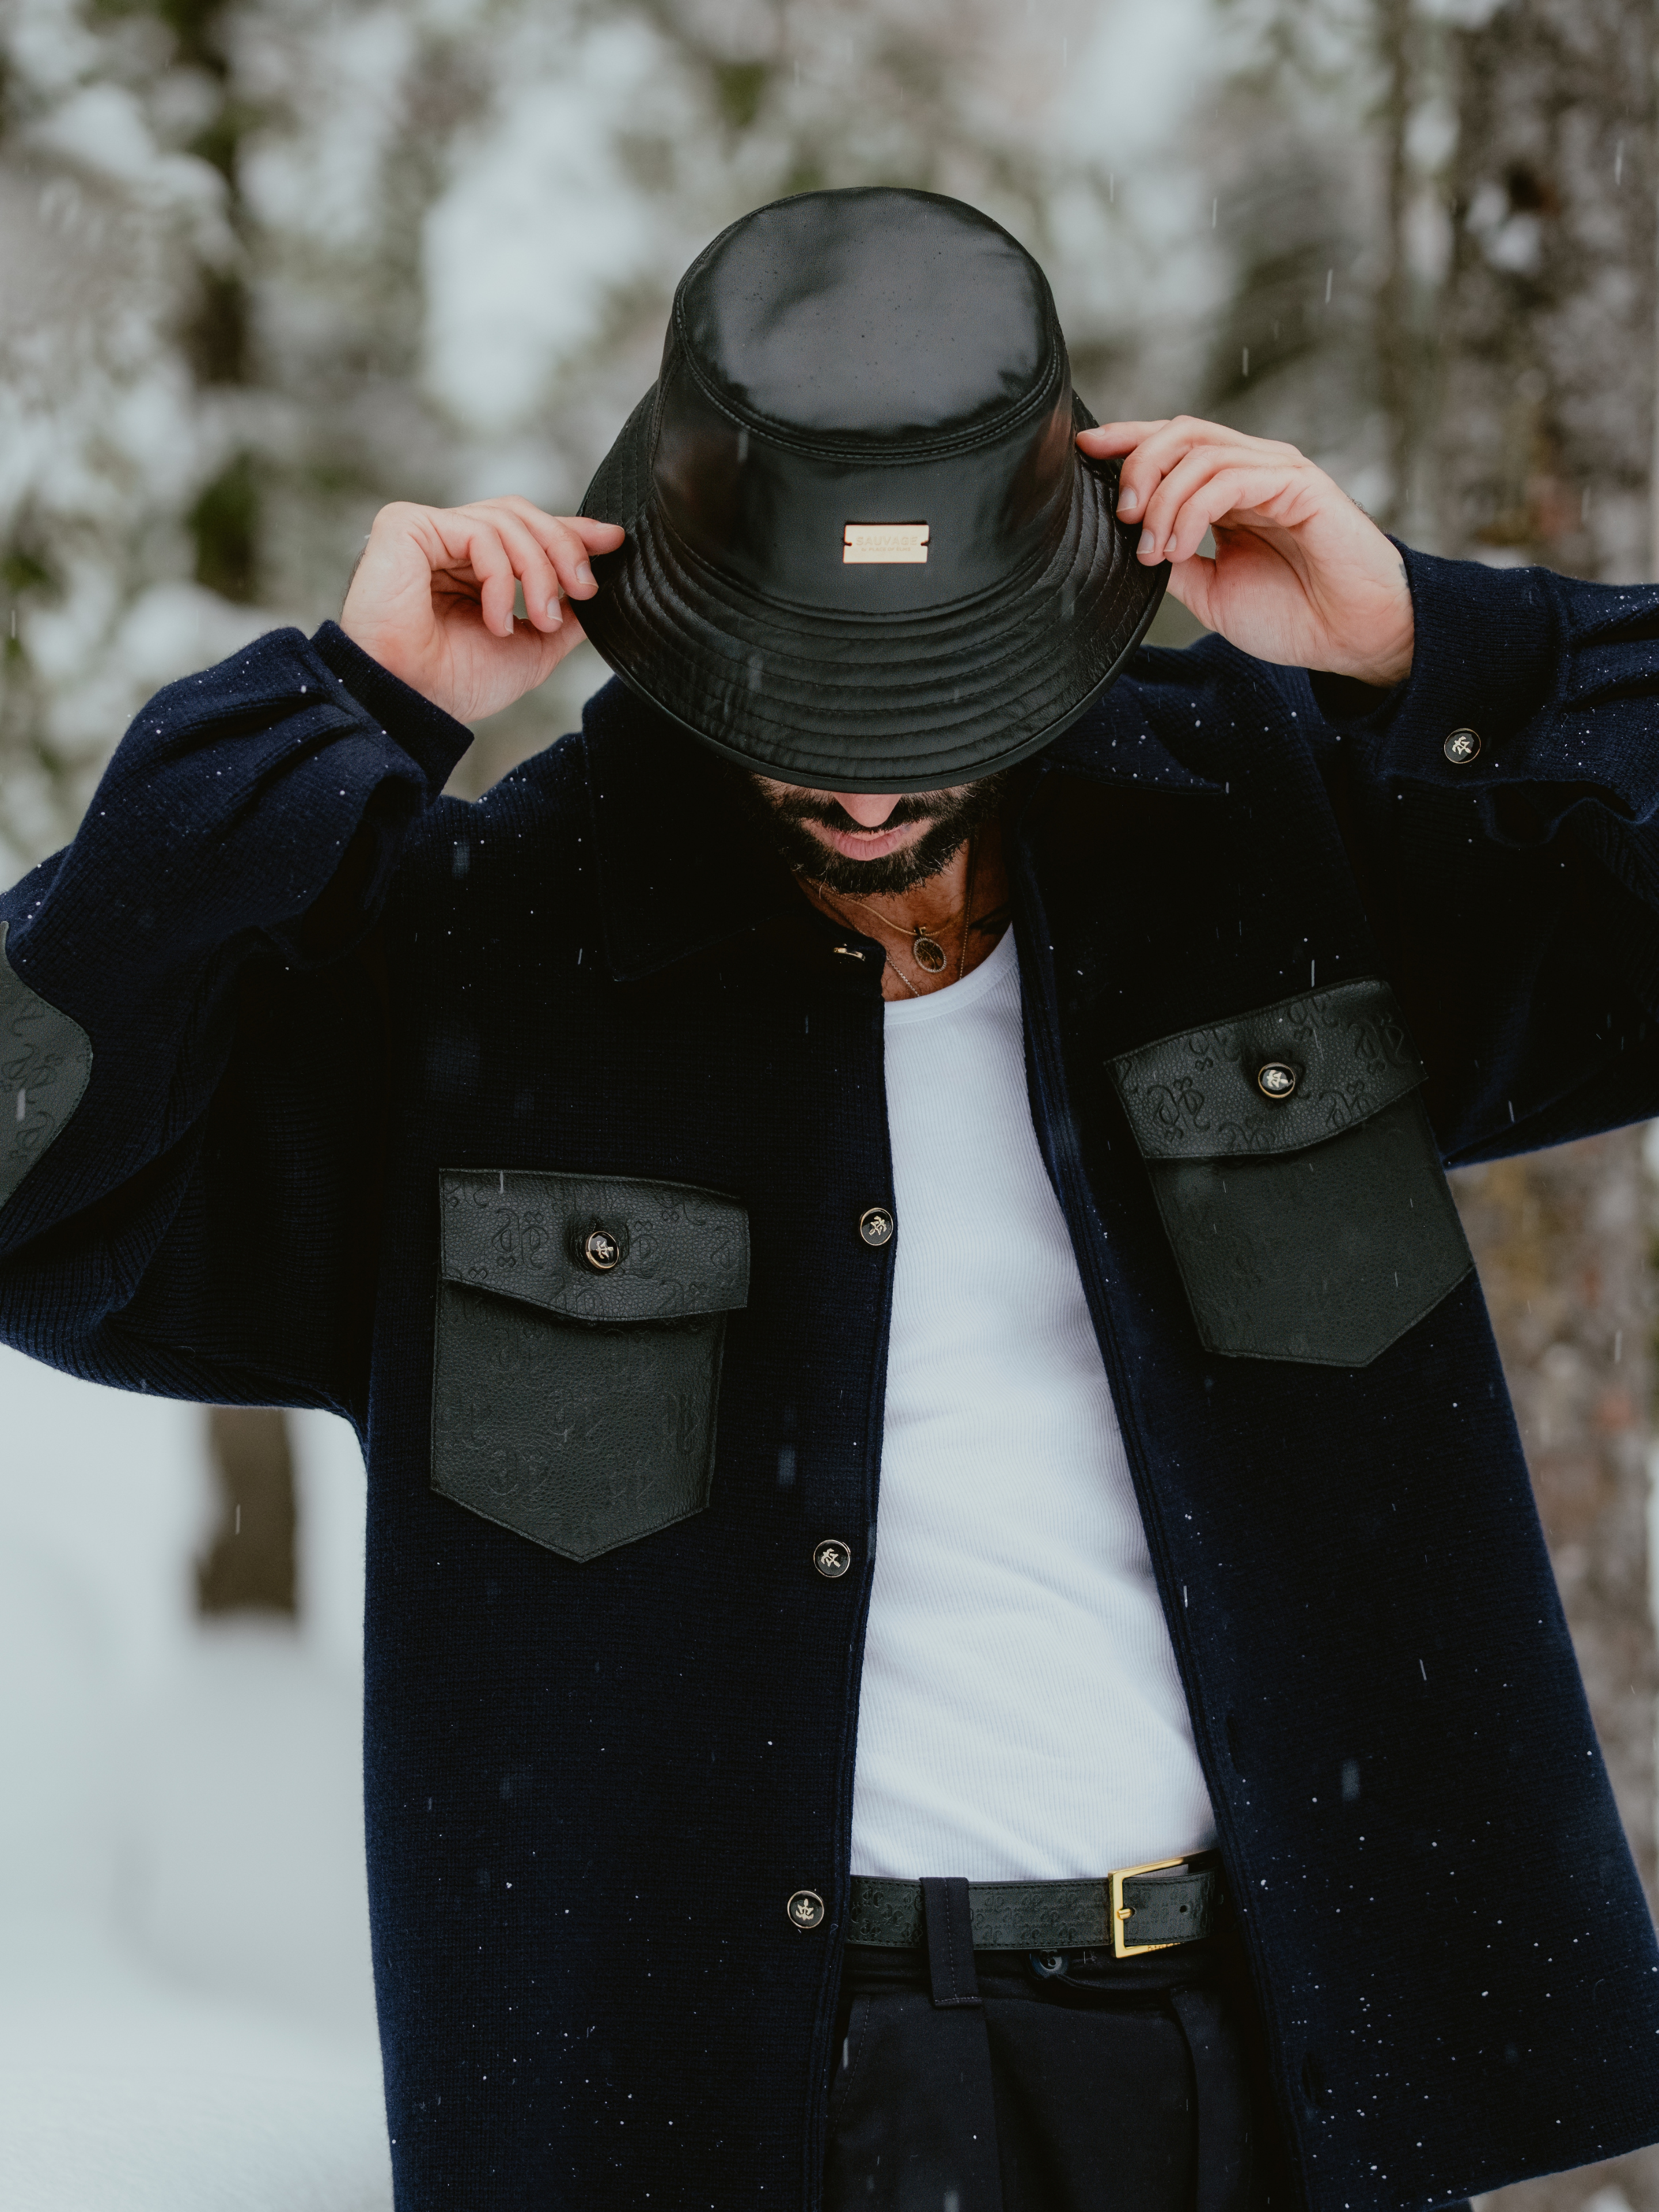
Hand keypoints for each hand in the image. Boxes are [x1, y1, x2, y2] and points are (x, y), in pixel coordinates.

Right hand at [340, 497, 625, 721]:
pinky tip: (496, 621)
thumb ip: (561, 618)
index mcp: (470, 568)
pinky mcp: (405, 526)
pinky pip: (477, 533)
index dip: (572, 531)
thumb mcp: (529, 650)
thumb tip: (593, 596)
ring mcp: (425, 532)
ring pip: (506, 520)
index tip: (613, 541)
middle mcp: (446, 544)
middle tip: (585, 590)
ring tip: (541, 618)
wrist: (411, 704)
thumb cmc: (453, 684)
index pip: (525, 531)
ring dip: (538, 572)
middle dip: (564, 548)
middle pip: (521, 514)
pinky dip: (501, 578)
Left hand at [1077, 418, 1414, 686]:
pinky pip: (1229, 477)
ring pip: (1199, 451)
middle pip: (1180, 432)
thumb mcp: (1211, 591)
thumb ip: (1173, 562)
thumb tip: (1126, 543)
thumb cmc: (1293, 615)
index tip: (1085, 449)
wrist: (1352, 637)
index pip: (1174, 445)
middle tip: (1122, 516)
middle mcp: (1252, 470)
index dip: (1127, 441)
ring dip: (1162, 500)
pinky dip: (1190, 510)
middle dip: (1136, 465)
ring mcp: (1276, 472)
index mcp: (1231, 490)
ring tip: (1152, 550)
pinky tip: (1179, 548)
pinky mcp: (1298, 484)